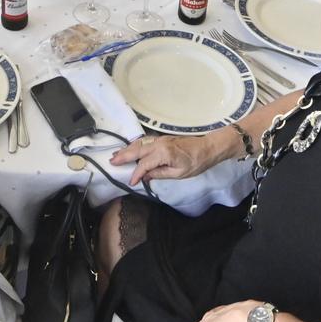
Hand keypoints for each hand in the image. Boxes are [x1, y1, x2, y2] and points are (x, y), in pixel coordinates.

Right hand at [110, 130, 234, 185]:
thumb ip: (159, 174)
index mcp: (163, 153)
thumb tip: (145, 176)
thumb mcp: (179, 173)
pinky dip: (135, 146)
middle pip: (137, 150)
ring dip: (127, 149)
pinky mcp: (163, 138)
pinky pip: (145, 141)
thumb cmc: (196, 162)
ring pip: (139, 144)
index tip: (131, 182)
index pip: (144, 164)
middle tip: (112, 162)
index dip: (136, 174)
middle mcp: (159, 143)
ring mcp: (160, 139)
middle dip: (124, 156)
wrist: (208, 147)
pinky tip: (131, 149)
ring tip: (117, 155)